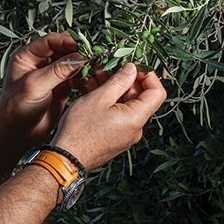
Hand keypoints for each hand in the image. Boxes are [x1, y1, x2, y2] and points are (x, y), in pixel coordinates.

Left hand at [0, 32, 97, 147]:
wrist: (17, 134)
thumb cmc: (16, 109)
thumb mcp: (35, 85)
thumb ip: (57, 70)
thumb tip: (79, 57)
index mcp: (27, 57)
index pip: (50, 41)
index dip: (67, 41)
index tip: (82, 46)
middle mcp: (39, 63)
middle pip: (64, 50)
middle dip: (78, 52)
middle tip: (93, 56)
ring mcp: (51, 75)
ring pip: (72, 63)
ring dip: (83, 65)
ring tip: (95, 69)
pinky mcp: (61, 88)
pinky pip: (76, 77)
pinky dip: (84, 78)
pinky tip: (90, 81)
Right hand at [52, 63, 166, 168]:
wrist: (66, 157)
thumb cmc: (80, 130)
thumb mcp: (99, 98)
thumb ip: (119, 81)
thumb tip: (132, 69)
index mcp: (136, 118)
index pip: (157, 92)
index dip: (148, 75)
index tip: (134, 66)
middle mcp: (135, 128)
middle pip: (140, 97)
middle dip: (125, 80)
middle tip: (108, 67)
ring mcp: (125, 134)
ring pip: (125, 105)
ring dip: (113, 89)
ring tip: (95, 77)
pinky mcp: (115, 137)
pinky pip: (117, 114)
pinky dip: (108, 101)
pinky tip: (93, 92)